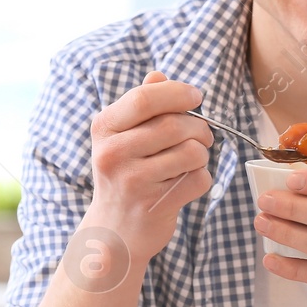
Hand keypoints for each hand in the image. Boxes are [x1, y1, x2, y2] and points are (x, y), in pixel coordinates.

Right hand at [86, 71, 212, 260]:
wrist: (112, 231)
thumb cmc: (123, 176)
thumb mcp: (120, 137)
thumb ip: (140, 105)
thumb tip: (159, 75)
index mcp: (104, 128)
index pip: (145, 98)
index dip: (178, 93)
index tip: (195, 97)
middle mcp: (113, 154)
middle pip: (175, 125)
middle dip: (199, 128)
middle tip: (201, 136)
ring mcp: (133, 182)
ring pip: (192, 152)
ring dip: (202, 154)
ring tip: (191, 160)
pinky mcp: (155, 206)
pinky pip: (199, 179)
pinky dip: (201, 178)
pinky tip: (186, 182)